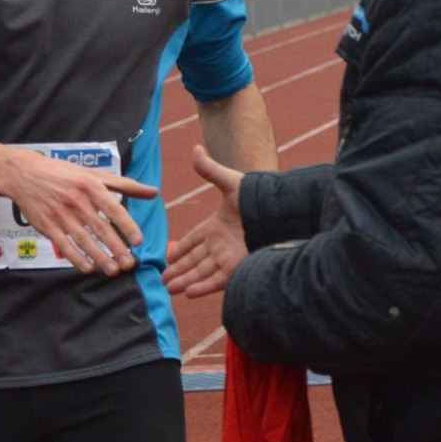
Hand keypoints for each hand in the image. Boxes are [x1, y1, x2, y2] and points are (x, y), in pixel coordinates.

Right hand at [5, 149, 157, 276]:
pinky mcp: (47, 226)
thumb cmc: (63, 173)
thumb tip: (154, 192)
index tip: (139, 241)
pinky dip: (76, 258)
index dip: (127, 225)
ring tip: (113, 271)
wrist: (24, 174)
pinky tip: (88, 268)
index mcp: (91, 185)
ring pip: (83, 240)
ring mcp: (60, 214)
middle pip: (100, 228)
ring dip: (99, 257)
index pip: (113, 208)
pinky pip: (64, 245)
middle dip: (116, 248)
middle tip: (130, 264)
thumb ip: (124, 184)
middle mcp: (77, 201)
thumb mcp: (93, 173)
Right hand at [162, 145, 247, 297]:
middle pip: (194, 260)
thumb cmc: (256, 196)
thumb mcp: (229, 181)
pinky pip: (216, 279)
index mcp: (216, 226)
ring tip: (169, 289)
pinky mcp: (237, 267)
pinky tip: (189, 293)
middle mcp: (220, 244)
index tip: (168, 258)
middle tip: (162, 280)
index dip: (181, 249)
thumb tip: (195, 148)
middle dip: (178, 271)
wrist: (278, 212)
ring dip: (185, 281)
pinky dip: (202, 287)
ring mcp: (227, 256)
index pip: (193, 240)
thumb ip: (209, 170)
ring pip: (201, 272)